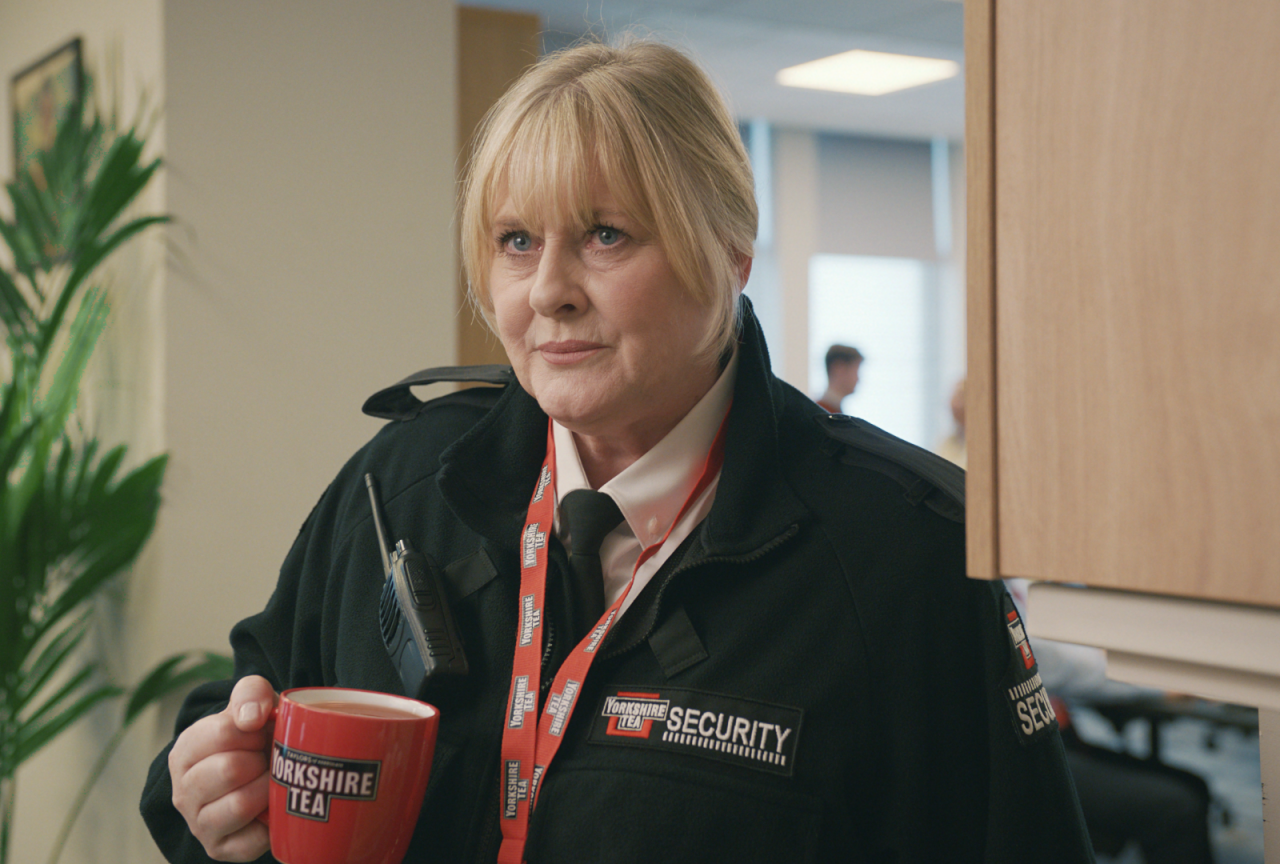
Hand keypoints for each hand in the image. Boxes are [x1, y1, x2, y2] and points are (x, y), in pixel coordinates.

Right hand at [169, 675, 277, 860]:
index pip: (224, 733)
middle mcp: (183, 791)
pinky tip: (270, 808)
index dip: (254, 730)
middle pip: (230, 770)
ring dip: (266, 789)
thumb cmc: (255, 735)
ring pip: (239, 805)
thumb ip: (250, 693)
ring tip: (269, 780)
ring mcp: (199, 824)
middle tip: (265, 758)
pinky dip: (271, 822)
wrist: (260, 770)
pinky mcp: (220, 849)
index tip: (259, 733)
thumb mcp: (252, 703)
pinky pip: (252, 840)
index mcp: (185, 752)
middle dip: (260, 760)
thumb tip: (252, 718)